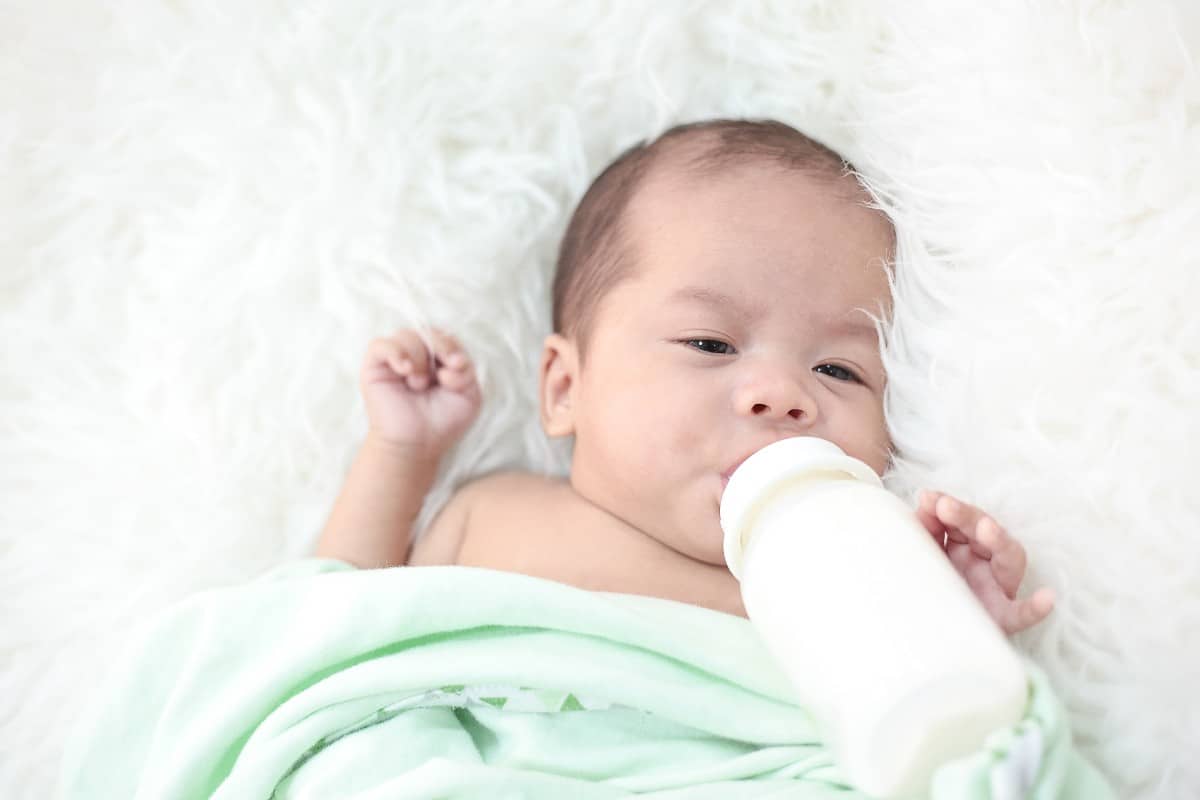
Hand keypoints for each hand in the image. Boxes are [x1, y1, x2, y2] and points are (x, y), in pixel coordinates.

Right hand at [359, 328, 480, 455]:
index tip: (458, 366)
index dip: (452, 346)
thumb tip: (448, 362)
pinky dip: (395, 353)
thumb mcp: (469, 396)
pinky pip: (380, 345)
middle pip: (427, 331)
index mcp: (438, 359)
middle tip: (442, 375)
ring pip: (406, 335)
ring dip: (418, 358)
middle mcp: (416, 356)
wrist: (417, 446)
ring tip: (419, 384)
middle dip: (440, 348)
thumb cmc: (442, 423)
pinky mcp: (374, 367)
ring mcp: (394, 360)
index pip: (446, 336)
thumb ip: (467, 372)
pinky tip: (405, 371)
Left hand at [915, 490, 1055, 634]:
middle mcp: (984, 564)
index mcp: (964, 548)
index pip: (963, 520)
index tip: (927, 498)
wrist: (929, 638)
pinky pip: (1023, 613)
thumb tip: (924, 500)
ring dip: (999, 541)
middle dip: (966, 516)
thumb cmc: (928, 589)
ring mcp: (996, 589)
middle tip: (946, 506)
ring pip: (1009, 560)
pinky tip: (1046, 599)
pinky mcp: (1003, 619)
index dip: (948, 506)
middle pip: (985, 533)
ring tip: (987, 529)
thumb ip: (925, 529)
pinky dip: (1036, 607)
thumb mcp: (925, 555)